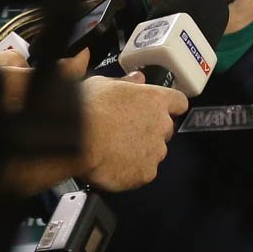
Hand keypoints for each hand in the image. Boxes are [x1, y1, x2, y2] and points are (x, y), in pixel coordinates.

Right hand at [80, 71, 188, 191]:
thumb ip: (126, 82)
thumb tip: (136, 78)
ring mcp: (155, 151)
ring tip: (115, 149)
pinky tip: (113, 163)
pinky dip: (131, 171)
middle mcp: (161, 125)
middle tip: (126, 130)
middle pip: (166, 129)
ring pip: (155, 152)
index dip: (168, 106)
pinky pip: (143, 172)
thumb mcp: (103, 83)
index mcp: (155, 99)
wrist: (74, 139)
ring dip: (141, 151)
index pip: (178, 102)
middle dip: (150, 130)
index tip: (158, 109)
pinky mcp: (146, 173)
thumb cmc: (86, 108)